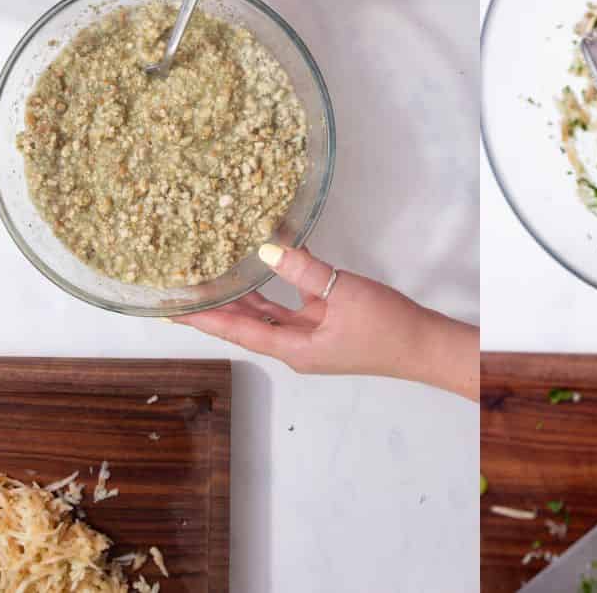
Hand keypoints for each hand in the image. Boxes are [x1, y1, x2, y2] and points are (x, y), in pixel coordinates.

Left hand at [172, 243, 478, 399]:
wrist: (424, 344)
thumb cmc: (387, 328)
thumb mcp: (343, 292)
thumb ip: (303, 270)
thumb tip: (266, 248)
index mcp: (295, 349)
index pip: (238, 331)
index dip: (204, 318)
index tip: (172, 308)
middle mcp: (297, 346)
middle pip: (247, 324)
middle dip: (216, 307)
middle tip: (184, 288)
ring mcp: (312, 336)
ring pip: (269, 313)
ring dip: (244, 295)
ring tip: (214, 274)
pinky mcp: (329, 324)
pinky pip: (295, 303)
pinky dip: (282, 283)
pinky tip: (273, 258)